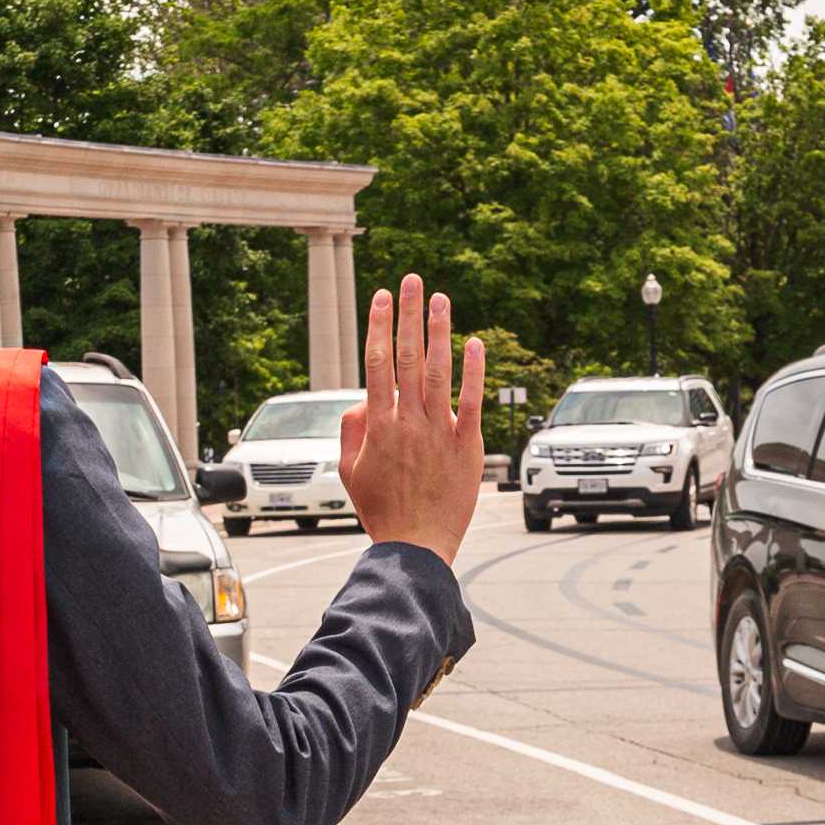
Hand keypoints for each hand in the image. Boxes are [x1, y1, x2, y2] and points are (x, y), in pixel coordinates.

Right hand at [332, 276, 490, 552]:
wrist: (415, 545)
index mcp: (378, 425)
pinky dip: (474, 371)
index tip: (381, 296)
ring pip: (436, 371)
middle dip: (407, 314)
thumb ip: (352, 430)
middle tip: (412, 279)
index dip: (379, 326)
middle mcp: (407, 421)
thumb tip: (365, 398)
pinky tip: (475, 343)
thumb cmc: (381, 510)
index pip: (377, 363)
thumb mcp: (349, 471)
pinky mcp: (466, 446)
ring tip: (440, 298)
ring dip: (437, 331)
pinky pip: (472, 401)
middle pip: (405, 356)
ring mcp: (438, 431)